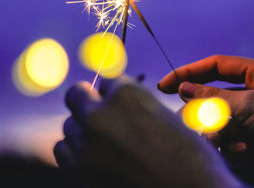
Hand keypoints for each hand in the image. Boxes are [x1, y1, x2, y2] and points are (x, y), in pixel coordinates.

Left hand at [54, 77, 242, 187]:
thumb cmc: (190, 158)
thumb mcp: (167, 118)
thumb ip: (137, 106)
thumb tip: (116, 104)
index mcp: (128, 94)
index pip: (107, 82)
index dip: (115, 93)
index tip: (122, 105)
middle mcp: (101, 114)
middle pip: (77, 96)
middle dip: (90, 102)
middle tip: (105, 115)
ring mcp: (86, 145)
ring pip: (69, 124)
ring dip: (84, 128)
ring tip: (107, 142)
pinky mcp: (79, 172)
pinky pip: (64, 150)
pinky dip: (75, 150)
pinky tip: (96, 156)